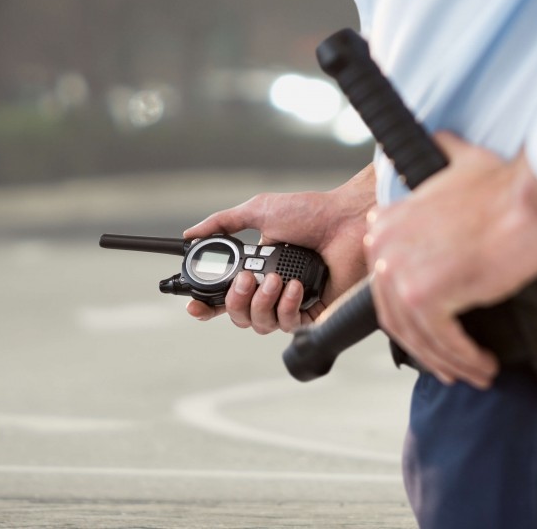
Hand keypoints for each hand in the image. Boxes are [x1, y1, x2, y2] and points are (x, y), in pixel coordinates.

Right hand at [183, 165, 375, 333]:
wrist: (346, 219)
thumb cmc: (310, 213)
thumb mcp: (259, 211)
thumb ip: (223, 223)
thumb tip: (190, 233)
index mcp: (257, 268)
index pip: (225, 296)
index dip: (206, 305)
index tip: (194, 305)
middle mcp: (272, 290)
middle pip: (238, 316)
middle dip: (235, 301)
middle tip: (246, 279)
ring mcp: (292, 303)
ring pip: (260, 325)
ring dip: (260, 302)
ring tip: (275, 278)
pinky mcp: (314, 313)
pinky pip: (289, 326)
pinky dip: (287, 306)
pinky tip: (295, 287)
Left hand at [364, 133, 536, 388]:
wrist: (530, 196)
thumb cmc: (504, 186)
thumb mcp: (459, 165)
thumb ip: (442, 160)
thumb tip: (443, 139)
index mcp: (386, 224)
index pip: (386, 285)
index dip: (410, 316)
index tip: (434, 333)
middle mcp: (384, 248)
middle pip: (396, 316)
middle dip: (427, 347)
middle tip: (453, 364)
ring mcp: (400, 272)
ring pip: (418, 335)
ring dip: (449, 361)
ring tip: (474, 373)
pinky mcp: (425, 294)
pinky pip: (442, 342)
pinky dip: (463, 360)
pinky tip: (483, 366)